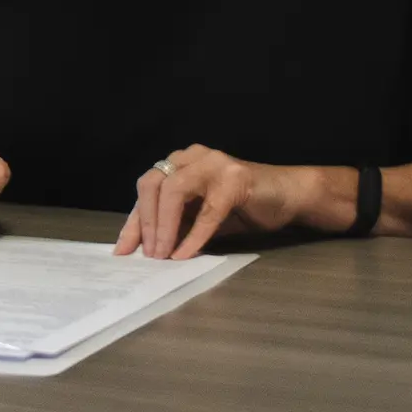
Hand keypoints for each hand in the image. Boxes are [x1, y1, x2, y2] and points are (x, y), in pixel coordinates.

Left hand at [114, 145, 300, 259]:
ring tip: (162, 255)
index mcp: (179, 163)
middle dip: (145, 222)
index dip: (134, 221)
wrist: (288, 196)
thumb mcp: (200, 216)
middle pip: (152, 184)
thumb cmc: (242, 207)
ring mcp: (213, 163)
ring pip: (174, 191)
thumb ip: (176, 224)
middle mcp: (191, 157)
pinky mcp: (235, 180)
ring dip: (165, 226)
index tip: (122, 250)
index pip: (147, 189)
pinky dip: (194, 235)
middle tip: (146, 254)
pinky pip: (208, 210)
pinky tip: (186, 254)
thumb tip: (148, 249)